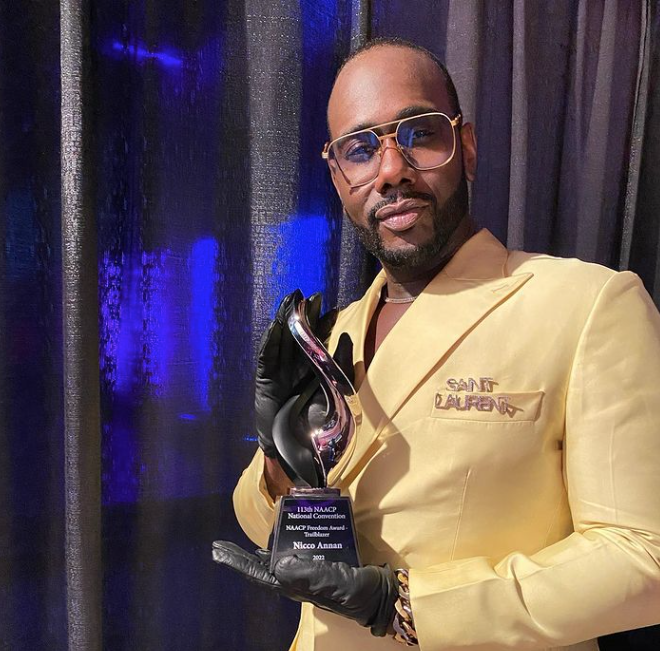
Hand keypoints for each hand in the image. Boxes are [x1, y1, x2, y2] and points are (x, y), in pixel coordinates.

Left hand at [212, 542, 397, 636]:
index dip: (238, 562)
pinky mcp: (320, 563)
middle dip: (241, 557)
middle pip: (262, 566)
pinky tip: (284, 533)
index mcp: (295, 585)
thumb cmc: (356, 591)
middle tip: (221, 546)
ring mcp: (307, 572)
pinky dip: (286, 541)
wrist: (380, 595)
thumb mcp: (332, 582)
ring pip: (277, 558)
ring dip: (262, 549)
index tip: (217, 550)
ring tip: (245, 541)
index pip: (260, 573)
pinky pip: (296, 551)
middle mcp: (297, 579)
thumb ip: (306, 574)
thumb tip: (276, 563)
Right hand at [255, 290, 336, 457]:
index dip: (323, 322)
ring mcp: (279, 372)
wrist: (302, 451)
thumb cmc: (323, 424)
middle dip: (303, 315)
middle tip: (310, 295)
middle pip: (298, 335)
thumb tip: (347, 335)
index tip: (330, 306)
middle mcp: (296, 366)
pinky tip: (275, 326)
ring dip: (285, 321)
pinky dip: (270, 342)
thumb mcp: (339, 390)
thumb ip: (342, 364)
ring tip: (291, 301)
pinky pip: (267, 358)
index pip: (318, 340)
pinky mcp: (265, 381)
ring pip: (282, 341)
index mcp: (314, 367)